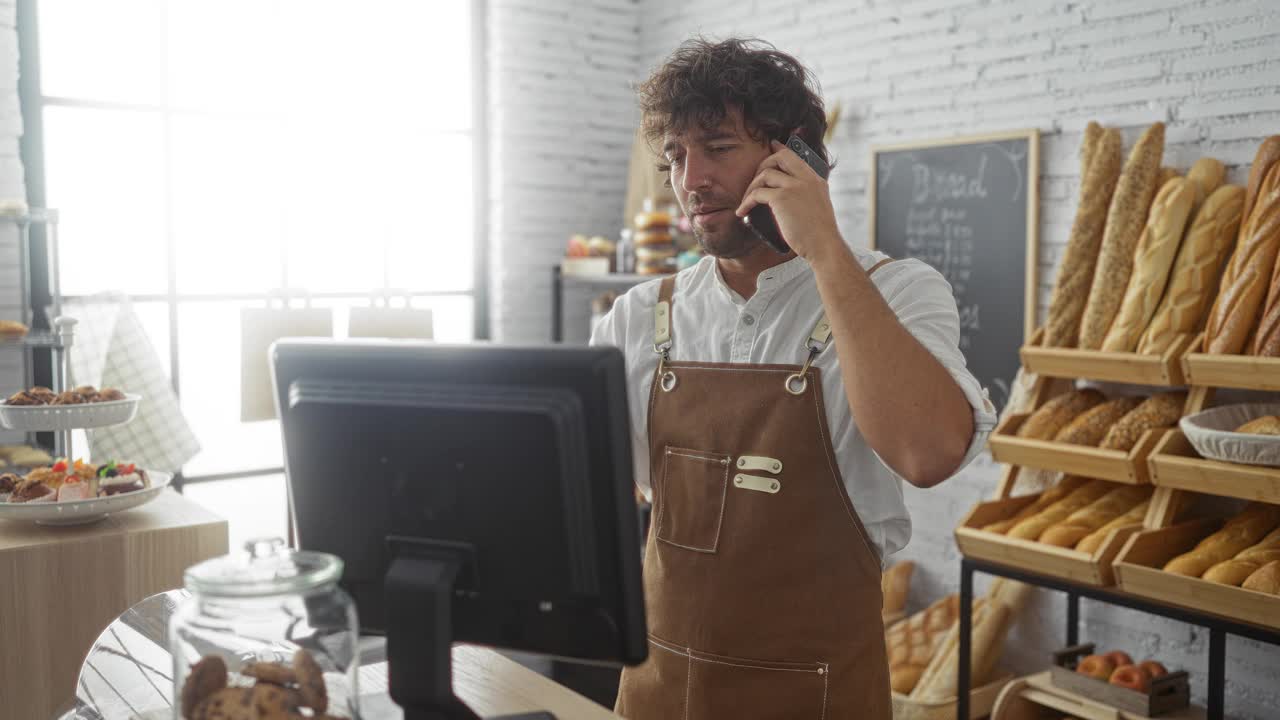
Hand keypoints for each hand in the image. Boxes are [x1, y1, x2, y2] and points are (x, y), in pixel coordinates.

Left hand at [735, 139, 843, 262]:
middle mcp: (806, 179)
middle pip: (779, 157)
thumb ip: (806, 194)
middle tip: (754, 183)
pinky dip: (746, 202)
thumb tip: (783, 195)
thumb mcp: (817, 206)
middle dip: (762, 165)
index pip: (796, 156)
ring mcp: (794, 187)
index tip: (772, 145)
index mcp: (815, 180)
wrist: (824, 246)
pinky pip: (757, 193)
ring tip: (746, 202)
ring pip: (765, 174)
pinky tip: (742, 212)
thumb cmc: (819, 234)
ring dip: (751, 187)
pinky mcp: (782, 198)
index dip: (781, 149)